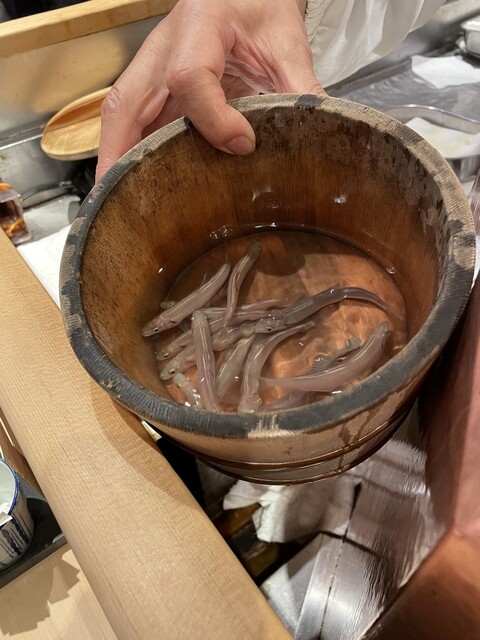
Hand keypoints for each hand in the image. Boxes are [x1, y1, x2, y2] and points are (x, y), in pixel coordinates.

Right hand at [96, 0, 324, 179]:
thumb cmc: (257, 5)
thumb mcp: (285, 40)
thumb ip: (300, 85)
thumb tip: (321, 129)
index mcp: (198, 25)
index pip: (189, 78)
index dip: (213, 119)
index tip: (244, 144)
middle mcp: (163, 48)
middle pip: (125, 103)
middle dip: (119, 152)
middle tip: (121, 196)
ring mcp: (153, 70)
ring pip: (121, 116)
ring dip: (117, 158)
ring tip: (120, 201)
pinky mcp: (156, 87)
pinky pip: (134, 122)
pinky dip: (131, 152)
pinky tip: (138, 181)